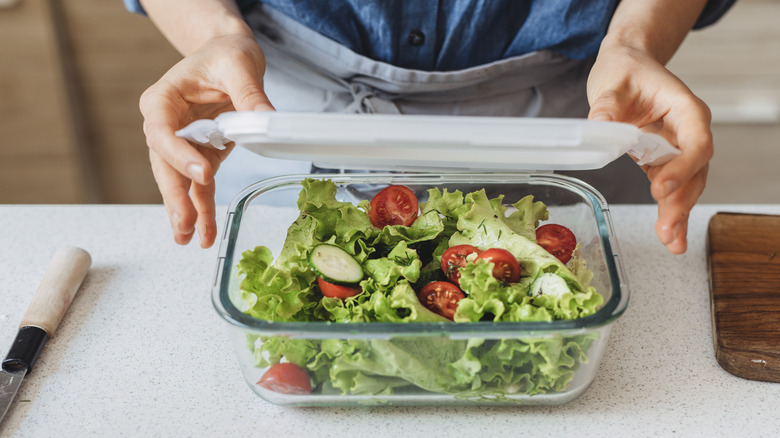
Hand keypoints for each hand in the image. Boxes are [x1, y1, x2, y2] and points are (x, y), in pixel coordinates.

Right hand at [139, 34, 273, 247]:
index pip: (163, 131)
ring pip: (179, 182)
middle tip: (185, 223)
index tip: (201, 172)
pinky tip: (204, 233)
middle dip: (175, 196)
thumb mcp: (239, 65)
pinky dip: (202, 209)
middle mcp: (164, 125)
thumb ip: (249, 93)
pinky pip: (198, 186)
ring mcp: (181, 144)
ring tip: (190, 238)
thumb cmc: (225, 54)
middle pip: (165, 164)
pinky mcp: (199, 156)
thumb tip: (266, 120)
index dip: (179, 155)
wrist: (228, 55)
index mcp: (162, 100)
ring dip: (185, 210)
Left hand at [587, 42, 711, 253]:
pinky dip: (671, 212)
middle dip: (681, 201)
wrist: (627, 65)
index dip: (682, 167)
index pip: (695, 142)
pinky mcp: (663, 160)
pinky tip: (672, 238)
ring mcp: (678, 148)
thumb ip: (607, 106)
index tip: (660, 188)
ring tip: (671, 242)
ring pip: (687, 185)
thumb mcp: (611, 83)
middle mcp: (688, 131)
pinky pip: (672, 188)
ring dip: (679, 213)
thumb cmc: (625, 70)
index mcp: (685, 109)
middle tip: (667, 230)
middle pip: (695, 171)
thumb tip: (599, 126)